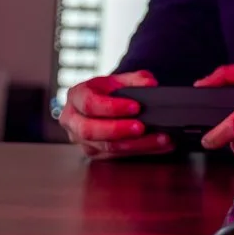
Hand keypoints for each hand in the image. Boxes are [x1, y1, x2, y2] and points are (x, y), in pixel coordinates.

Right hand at [59, 70, 173, 159]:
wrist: (103, 104)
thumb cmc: (109, 91)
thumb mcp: (120, 79)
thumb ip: (136, 79)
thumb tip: (150, 84)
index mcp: (76, 96)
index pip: (90, 104)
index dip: (112, 107)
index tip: (136, 107)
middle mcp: (73, 120)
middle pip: (91, 130)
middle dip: (119, 130)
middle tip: (142, 127)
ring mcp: (81, 140)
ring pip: (106, 147)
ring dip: (136, 144)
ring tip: (160, 139)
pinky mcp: (94, 153)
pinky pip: (117, 155)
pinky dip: (141, 151)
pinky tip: (159, 146)